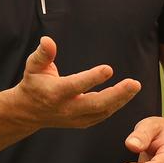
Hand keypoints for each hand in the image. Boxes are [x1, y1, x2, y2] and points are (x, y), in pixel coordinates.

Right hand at [9, 37, 140, 128]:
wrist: (28, 112)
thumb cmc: (34, 83)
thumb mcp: (33, 66)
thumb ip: (43, 54)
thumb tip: (47, 40)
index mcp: (54, 93)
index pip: (76, 86)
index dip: (92, 78)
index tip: (108, 69)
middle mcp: (66, 108)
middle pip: (95, 104)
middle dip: (117, 94)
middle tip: (134, 83)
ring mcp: (75, 118)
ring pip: (102, 111)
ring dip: (121, 100)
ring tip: (134, 86)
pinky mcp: (82, 123)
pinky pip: (102, 115)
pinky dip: (115, 106)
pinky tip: (126, 94)